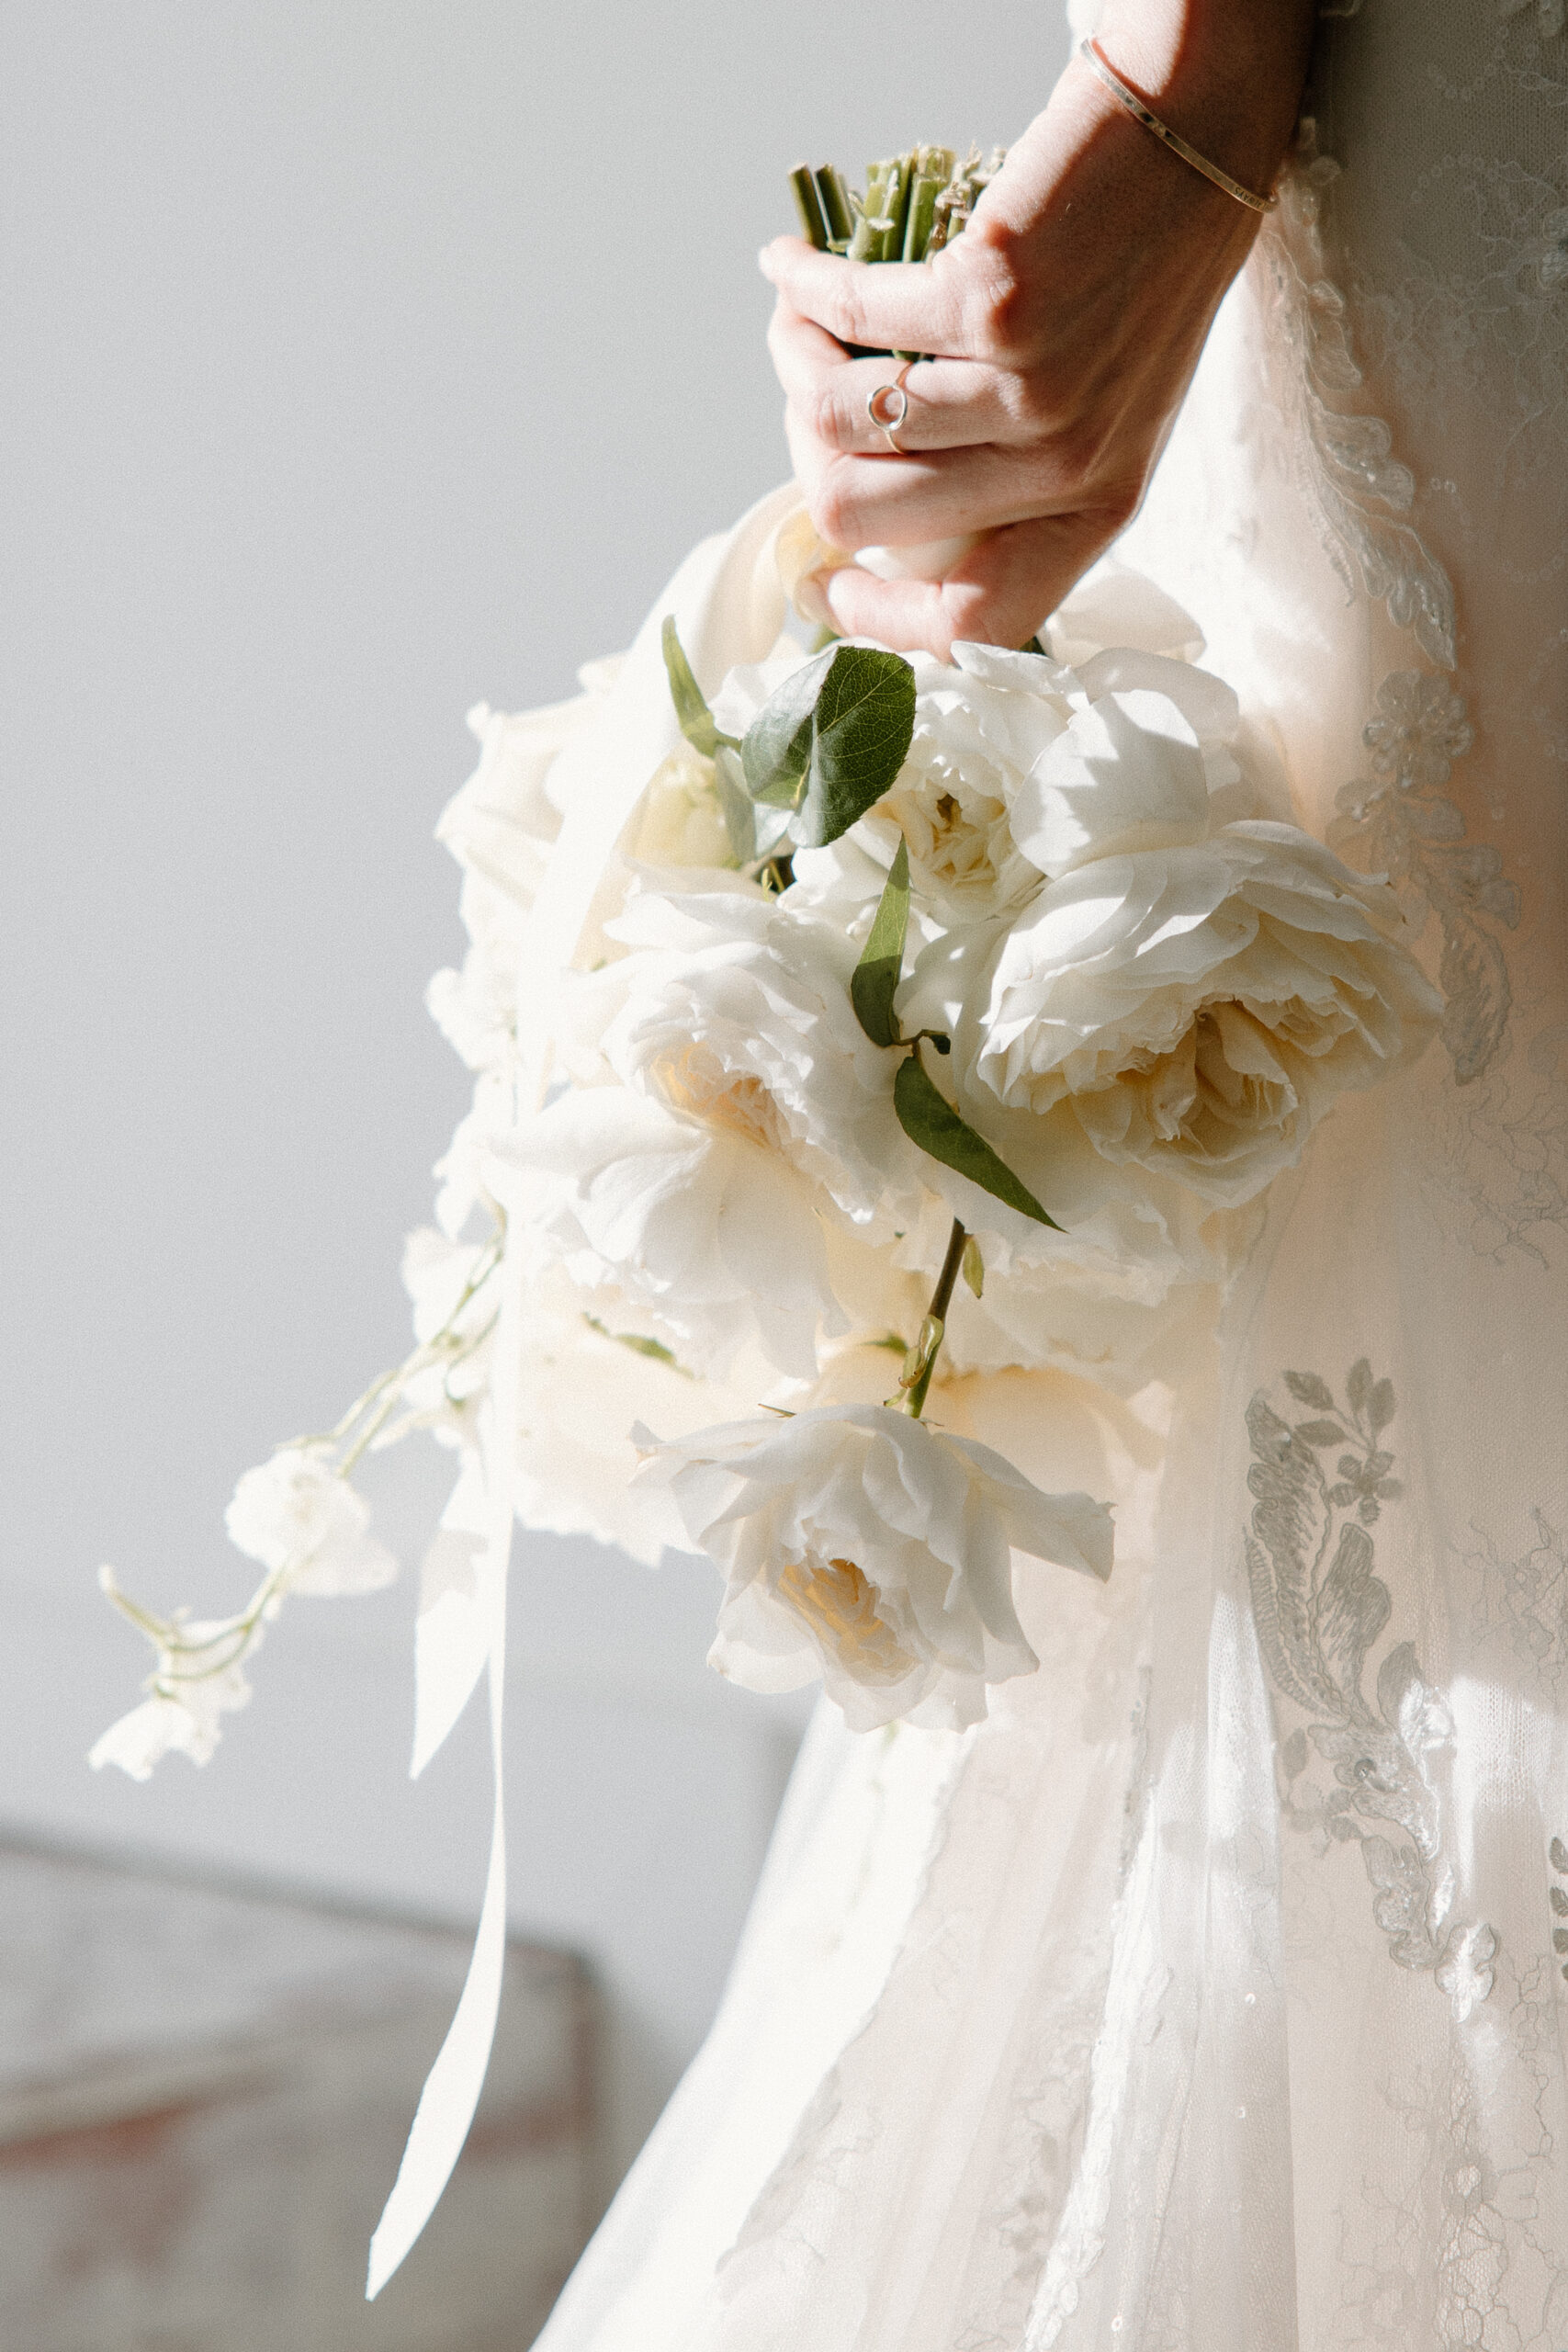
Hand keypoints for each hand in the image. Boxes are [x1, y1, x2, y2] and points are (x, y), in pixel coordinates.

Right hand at [762, 0, 1313, 657]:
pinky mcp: (995, 299)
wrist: (1194, 131)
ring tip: (801, 319)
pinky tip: (793, 265)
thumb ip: (1020, 477)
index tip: (822, 581)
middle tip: (810, 394)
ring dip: (794, 362)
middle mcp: (1068, 466)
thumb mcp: (1107, 409)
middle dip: (806, 458)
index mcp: (1098, 510)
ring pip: (837, 423)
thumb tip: (880, 510)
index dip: (876, 622)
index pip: (971, 625)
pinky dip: (803, 288)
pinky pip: (850, 318)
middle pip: (866, 520)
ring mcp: (1032, 387)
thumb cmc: (1140, 269)